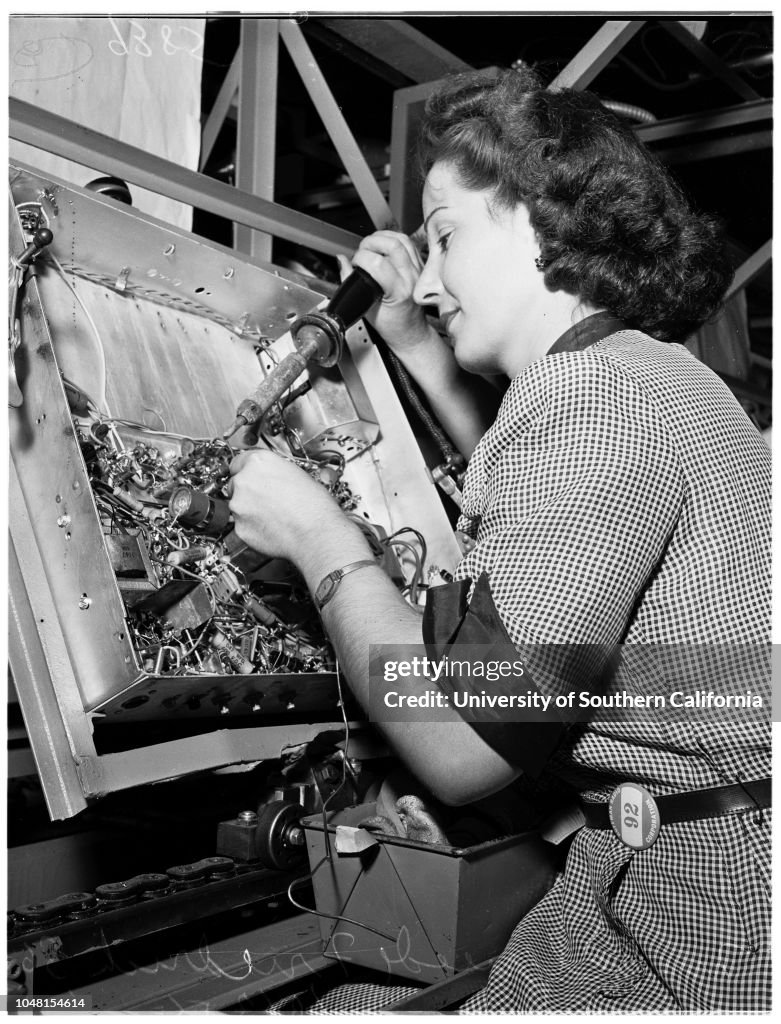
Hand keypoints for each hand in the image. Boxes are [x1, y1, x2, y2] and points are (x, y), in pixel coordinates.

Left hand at [227, 450, 341, 562]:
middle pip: (236, 484)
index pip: (238, 462)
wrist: (316, 534)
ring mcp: (239, 505)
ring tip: (273, 517)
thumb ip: (276, 473)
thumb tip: (273, 478)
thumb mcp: (298, 475)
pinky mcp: (239, 528)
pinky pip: (241, 526)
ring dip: (250, 511)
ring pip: (238, 506)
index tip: (251, 478)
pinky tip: (271, 528)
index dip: (246, 472)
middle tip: (268, 500)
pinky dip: (252, 528)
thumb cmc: (314, 506)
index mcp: (259, 462)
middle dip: (248, 492)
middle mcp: (244, 481)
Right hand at [338, 230, 431, 352]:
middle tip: (362, 252)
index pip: (378, 263)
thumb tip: (341, 261)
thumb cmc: (392, 325)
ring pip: (402, 239)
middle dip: (371, 242)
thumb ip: (351, 282)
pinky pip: (408, 243)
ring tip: (371, 245)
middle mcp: (411, 279)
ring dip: (382, 237)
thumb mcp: (366, 309)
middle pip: (392, 245)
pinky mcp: (420, 266)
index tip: (355, 264)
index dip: (361, 258)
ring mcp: (418, 271)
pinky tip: (383, 245)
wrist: (410, 332)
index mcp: (399, 292)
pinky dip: (393, 238)